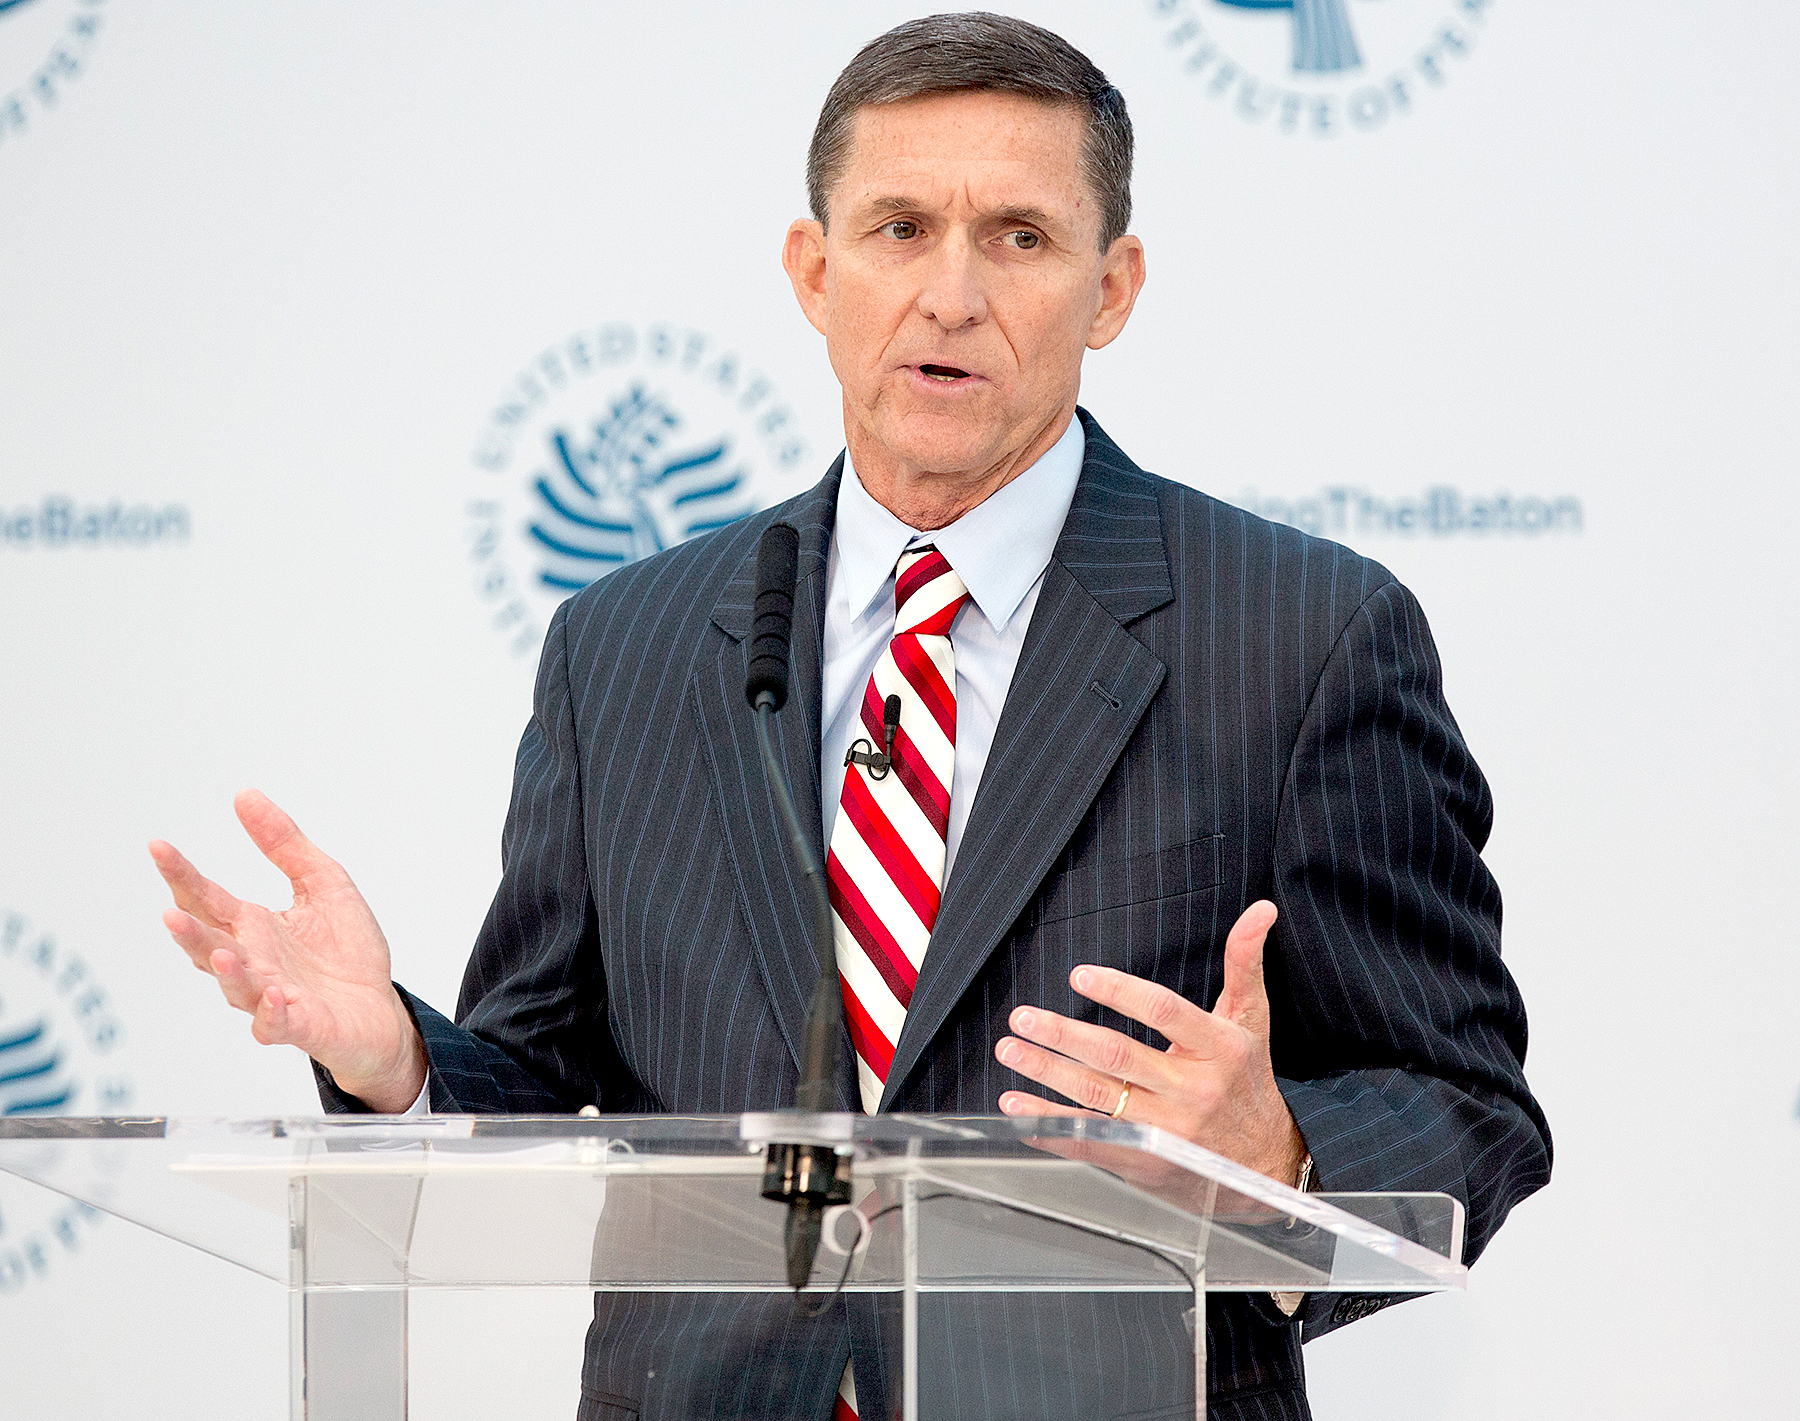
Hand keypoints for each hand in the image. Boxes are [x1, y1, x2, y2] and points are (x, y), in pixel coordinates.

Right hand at [149, 789, 426, 1112]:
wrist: (378, 1008)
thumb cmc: (345, 949)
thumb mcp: (322, 882)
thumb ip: (284, 843)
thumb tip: (245, 795)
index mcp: (252, 927)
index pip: (205, 899)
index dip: (180, 874)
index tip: (158, 846)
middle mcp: (253, 962)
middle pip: (208, 946)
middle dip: (188, 932)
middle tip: (168, 913)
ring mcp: (271, 996)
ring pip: (236, 987)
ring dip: (227, 972)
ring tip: (224, 952)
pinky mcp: (300, 1025)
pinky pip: (277, 1022)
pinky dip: (273, 1010)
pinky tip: (275, 993)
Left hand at [994, 900, 1306, 1186]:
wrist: (1265, 1165)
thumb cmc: (1248, 1080)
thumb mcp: (1253, 1020)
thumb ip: (1246, 963)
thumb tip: (1261, 909)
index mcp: (1219, 1048)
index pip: (1163, 1011)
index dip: (1119, 992)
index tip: (1078, 975)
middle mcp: (1194, 1089)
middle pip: (1118, 1056)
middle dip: (1063, 1035)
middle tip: (1022, 1017)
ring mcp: (1169, 1130)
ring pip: (1098, 1097)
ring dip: (1046, 1073)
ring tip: (1010, 1050)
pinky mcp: (1147, 1161)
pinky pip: (1092, 1141)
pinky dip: (1050, 1128)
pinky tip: (1017, 1111)